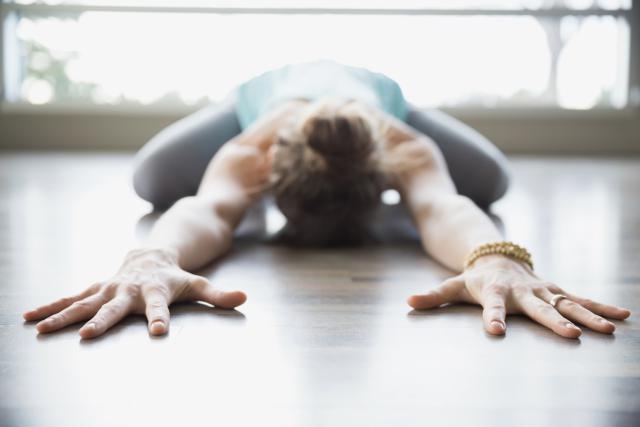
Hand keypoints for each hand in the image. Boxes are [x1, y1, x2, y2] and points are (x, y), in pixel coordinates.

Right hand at [23, 248, 246, 338]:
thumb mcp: (198, 284)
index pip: (160, 307)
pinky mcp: (95, 289)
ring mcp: (109, 288)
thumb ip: (219, 294)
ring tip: (41, 329)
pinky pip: (71, 298)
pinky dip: (51, 307)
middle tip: (88, 335)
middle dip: (103, 320)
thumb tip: (244, 298)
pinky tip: (30, 317)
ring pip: (84, 303)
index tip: (158, 332)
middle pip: (115, 307)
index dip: (160, 318)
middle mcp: (129, 290)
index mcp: (156, 291)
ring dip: (64, 316)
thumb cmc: (176, 275)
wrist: (152, 255)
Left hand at [407, 254, 630, 337]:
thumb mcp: (452, 285)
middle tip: (572, 336)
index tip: (497, 332)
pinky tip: (623, 316)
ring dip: (588, 316)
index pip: (492, 306)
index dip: (493, 317)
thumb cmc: (473, 277)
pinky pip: (580, 298)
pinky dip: (601, 306)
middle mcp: (522, 289)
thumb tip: (408, 303)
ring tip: (609, 330)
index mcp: (495, 290)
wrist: (495, 256)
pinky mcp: (556, 290)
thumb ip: (432, 295)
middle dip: (554, 321)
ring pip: (567, 303)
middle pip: (539, 307)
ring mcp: (542, 289)